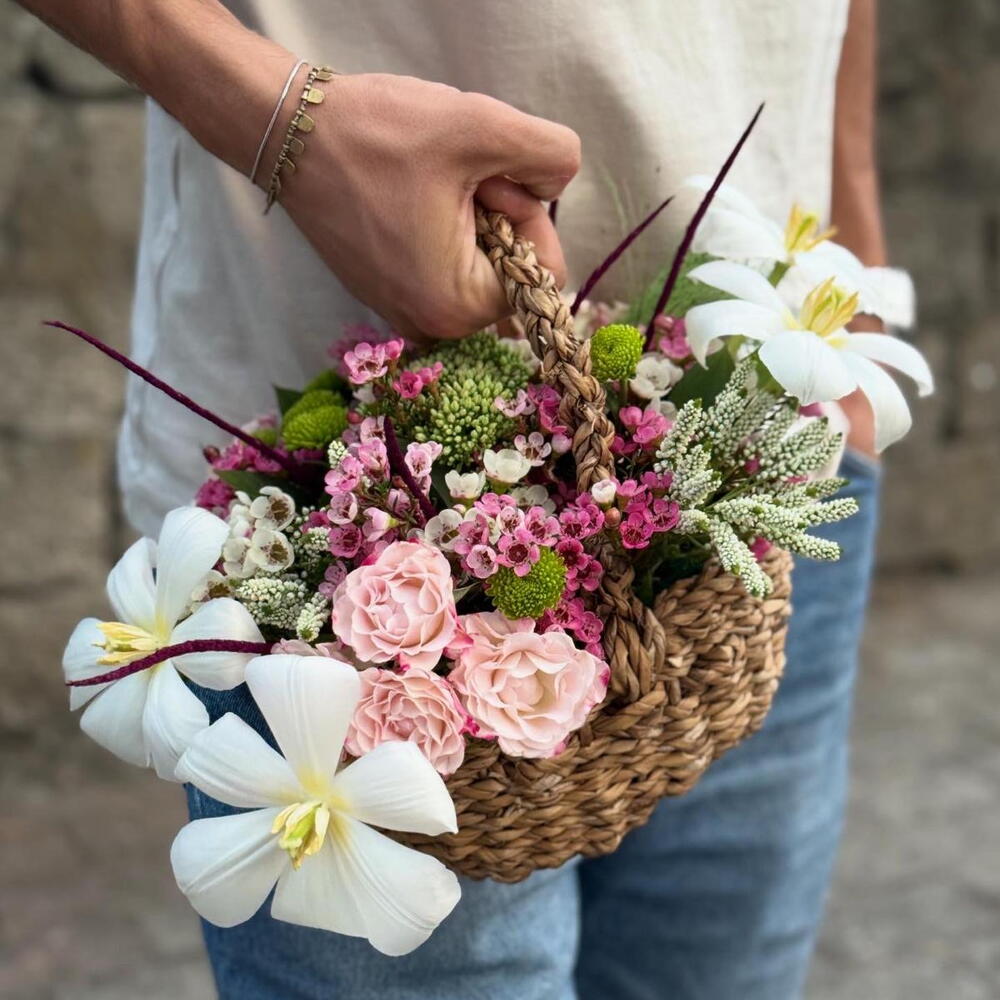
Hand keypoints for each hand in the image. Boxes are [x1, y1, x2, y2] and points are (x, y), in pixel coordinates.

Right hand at [266, 73, 580, 338]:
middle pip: (511, 274)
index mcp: (458, 307)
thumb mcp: (484, 127)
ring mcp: (407, 313)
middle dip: (499, 218)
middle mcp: (433, 326)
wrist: (292, 131)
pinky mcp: (390, 293)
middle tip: (453, 177)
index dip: (526, 216)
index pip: (543, 274)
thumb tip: (559, 184)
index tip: (484, 180)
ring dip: (473, 219)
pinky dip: (446, 228)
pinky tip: (412, 196)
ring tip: (428, 184)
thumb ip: (553, 154)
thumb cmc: (378, 134)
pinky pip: (448, 265)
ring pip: (481, 265)